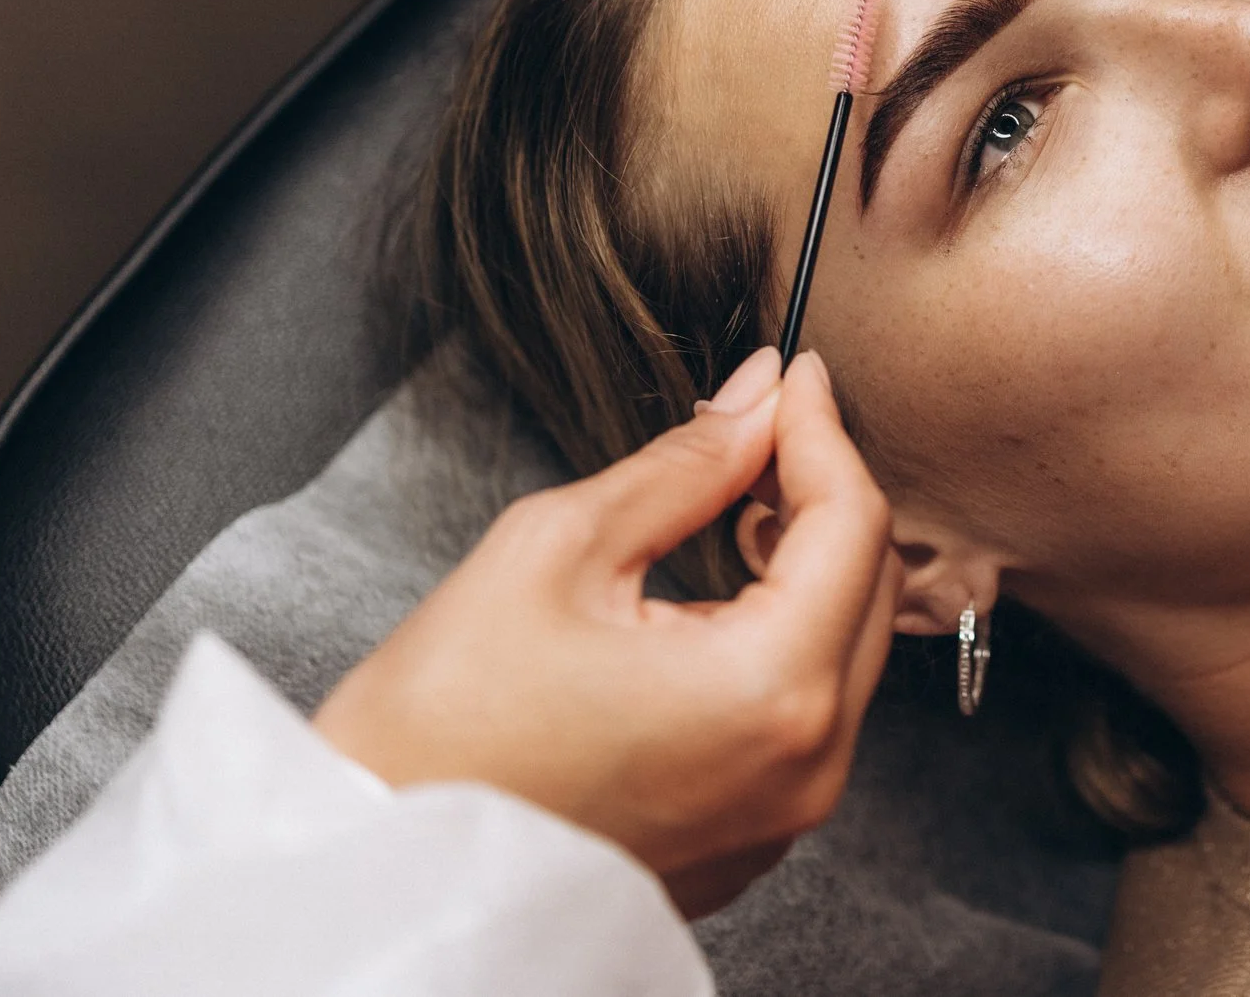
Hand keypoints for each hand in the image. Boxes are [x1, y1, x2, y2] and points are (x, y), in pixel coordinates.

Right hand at [312, 346, 899, 918]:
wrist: (381, 872)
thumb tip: (756, 398)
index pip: (852, 524)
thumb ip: (685, 465)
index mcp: (771, 690)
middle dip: (822, 496)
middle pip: (869, 589)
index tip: (792, 376)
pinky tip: (717, 600)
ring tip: (735, 506)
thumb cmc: (441, 725)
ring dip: (805, 570)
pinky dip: (782, 644)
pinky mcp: (750, 842)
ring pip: (845, 653)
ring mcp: (782, 818)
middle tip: (762, 430)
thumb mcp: (558, 548)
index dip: (821, 431)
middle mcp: (805, 767)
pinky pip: (805, 717)